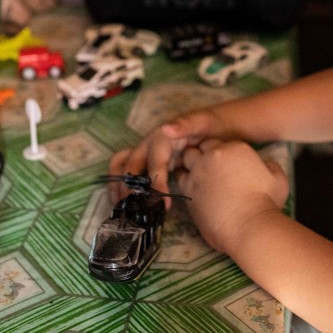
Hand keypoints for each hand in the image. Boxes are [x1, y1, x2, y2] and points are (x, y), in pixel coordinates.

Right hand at [108, 109, 229, 203]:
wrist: (215, 126)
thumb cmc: (210, 125)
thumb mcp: (203, 121)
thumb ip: (186, 124)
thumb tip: (166, 128)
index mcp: (161, 137)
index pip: (155, 162)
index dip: (157, 183)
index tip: (164, 204)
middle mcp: (149, 144)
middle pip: (130, 164)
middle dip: (128, 187)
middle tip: (132, 210)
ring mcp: (147, 152)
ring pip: (123, 166)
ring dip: (117, 185)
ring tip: (119, 208)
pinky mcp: (149, 161)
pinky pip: (131, 173)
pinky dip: (125, 186)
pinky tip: (127, 204)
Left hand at [177, 139, 288, 254]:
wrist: (249, 226)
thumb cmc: (266, 203)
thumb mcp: (279, 180)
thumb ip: (271, 167)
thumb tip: (266, 165)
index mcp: (236, 148)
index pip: (220, 142)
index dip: (221, 152)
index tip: (225, 163)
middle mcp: (214, 155)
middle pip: (201, 147)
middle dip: (204, 154)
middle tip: (211, 169)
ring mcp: (199, 171)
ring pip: (187, 159)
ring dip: (192, 165)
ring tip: (200, 177)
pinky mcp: (188, 189)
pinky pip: (180, 178)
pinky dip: (186, 181)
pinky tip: (194, 189)